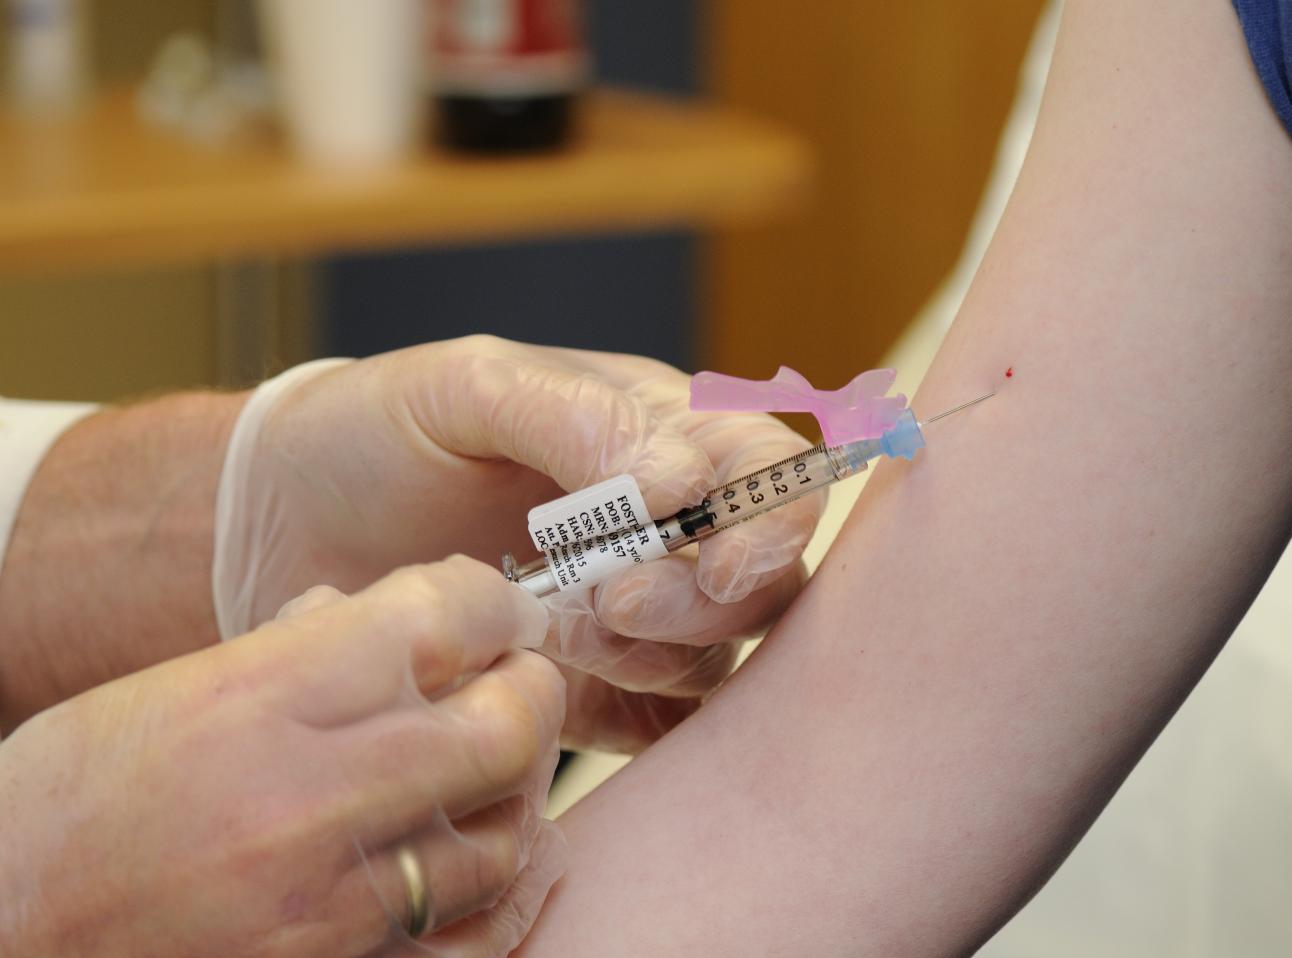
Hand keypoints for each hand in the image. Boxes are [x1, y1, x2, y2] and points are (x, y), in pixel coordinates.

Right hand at [0, 556, 565, 956]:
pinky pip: (466, 931)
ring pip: (501, 837)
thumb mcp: (170, 691)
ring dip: (522, 789)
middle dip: (533, 689)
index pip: (436, 621)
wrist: (4, 937)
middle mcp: (305, 798)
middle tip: (525, 677)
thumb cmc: (67, 804)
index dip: (492, 603)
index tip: (502, 609)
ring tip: (503, 762)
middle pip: (500, 728)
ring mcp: (325, 899)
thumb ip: (296, 650)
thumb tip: (387, 616)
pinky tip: (484, 849)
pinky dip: (495, 884)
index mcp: (259, 700)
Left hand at [214, 336, 823, 750]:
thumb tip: (684, 481)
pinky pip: (656, 728)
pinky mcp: (587, 690)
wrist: (281, 524)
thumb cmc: (378, 429)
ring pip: (713, 656)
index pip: (771, 473)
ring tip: (563, 631)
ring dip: (658, 655)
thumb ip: (580, 418)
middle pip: (759, 579)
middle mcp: (663, 530)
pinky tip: (570, 694)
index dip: (775, 519)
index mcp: (658, 434)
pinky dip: (637, 724)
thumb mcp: (467, 388)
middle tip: (616, 598)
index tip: (721, 556)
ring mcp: (628, 617)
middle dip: (704, 598)